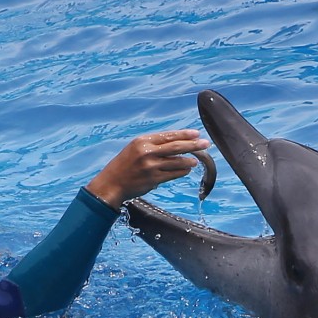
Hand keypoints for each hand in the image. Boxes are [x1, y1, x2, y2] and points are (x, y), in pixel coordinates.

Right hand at [85, 130, 209, 209]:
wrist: (112, 183)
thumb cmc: (124, 165)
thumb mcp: (135, 148)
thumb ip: (153, 145)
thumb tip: (176, 143)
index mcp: (143, 141)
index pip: (168, 135)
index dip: (184, 134)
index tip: (196, 134)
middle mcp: (147, 152)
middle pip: (176, 147)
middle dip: (193, 145)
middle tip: (206, 144)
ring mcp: (151, 166)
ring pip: (177, 162)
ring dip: (189, 161)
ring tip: (196, 160)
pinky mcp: (153, 179)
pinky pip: (173, 174)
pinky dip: (181, 172)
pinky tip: (186, 170)